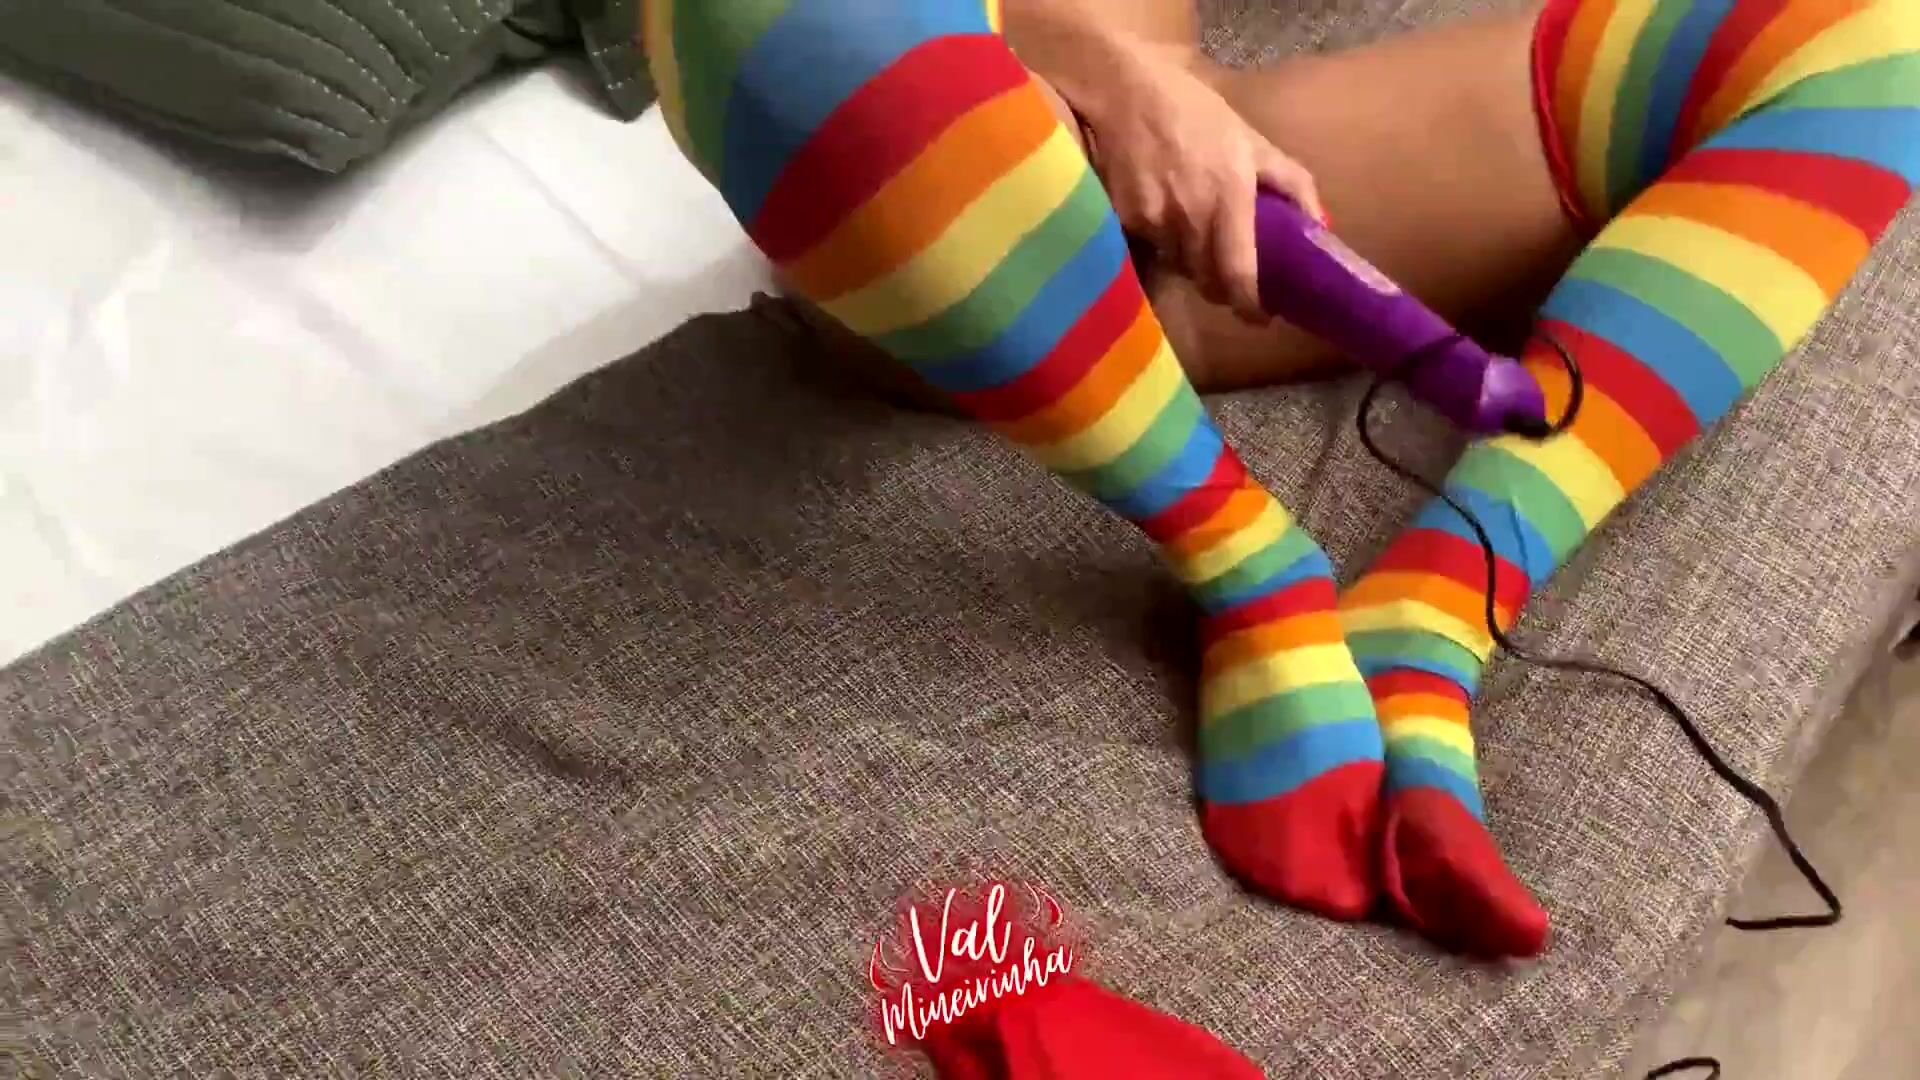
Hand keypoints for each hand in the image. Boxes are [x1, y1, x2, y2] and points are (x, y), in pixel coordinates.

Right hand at [1060, 44, 1325, 321]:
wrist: (1124, 92)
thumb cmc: (1194, 112)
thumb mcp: (1251, 140)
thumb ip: (1291, 183)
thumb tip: (1321, 226)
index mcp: (1229, 198)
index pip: (1238, 274)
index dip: (1250, 306)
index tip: (1260, 316)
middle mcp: (1190, 218)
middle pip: (1206, 281)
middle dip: (1221, 286)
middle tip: (1231, 276)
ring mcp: (1153, 222)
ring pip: (1177, 267)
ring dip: (1190, 262)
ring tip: (1193, 234)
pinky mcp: (1123, 221)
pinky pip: (1149, 249)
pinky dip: (1160, 243)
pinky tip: (1160, 214)